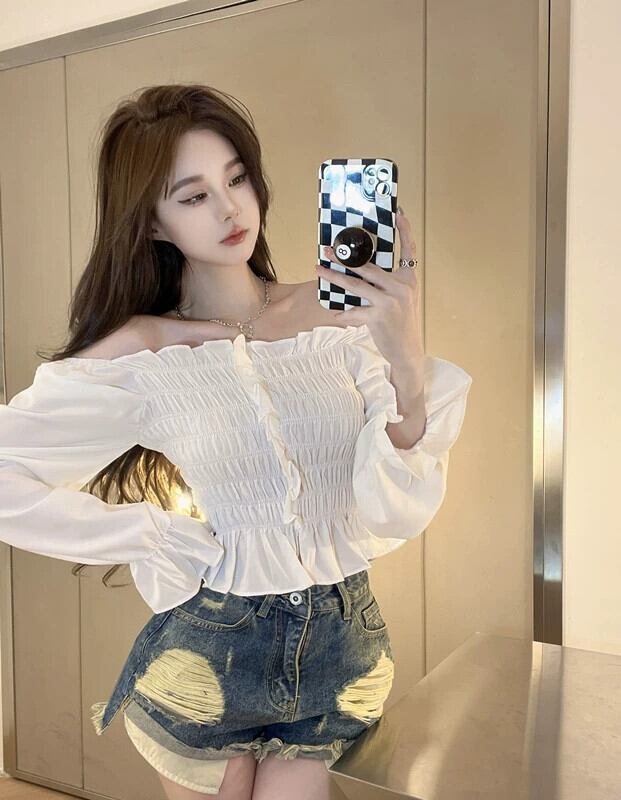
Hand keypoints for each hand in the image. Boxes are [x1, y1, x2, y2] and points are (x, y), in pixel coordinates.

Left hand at [315, 210, 422, 364]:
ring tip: (319, 270)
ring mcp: (389, 301)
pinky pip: (354, 311)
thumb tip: (364, 269)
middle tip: (328, 249)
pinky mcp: (378, 317)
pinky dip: (343, 312)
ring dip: (334, 277)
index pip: (409, 250)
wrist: (407, 350)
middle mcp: (400, 287)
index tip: (398, 212)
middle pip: (368, 266)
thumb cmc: (401, 323)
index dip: (404, 230)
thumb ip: (388, 282)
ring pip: (355, 285)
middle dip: (345, 257)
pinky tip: (334, 311)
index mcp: (408, 279)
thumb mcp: (402, 298)